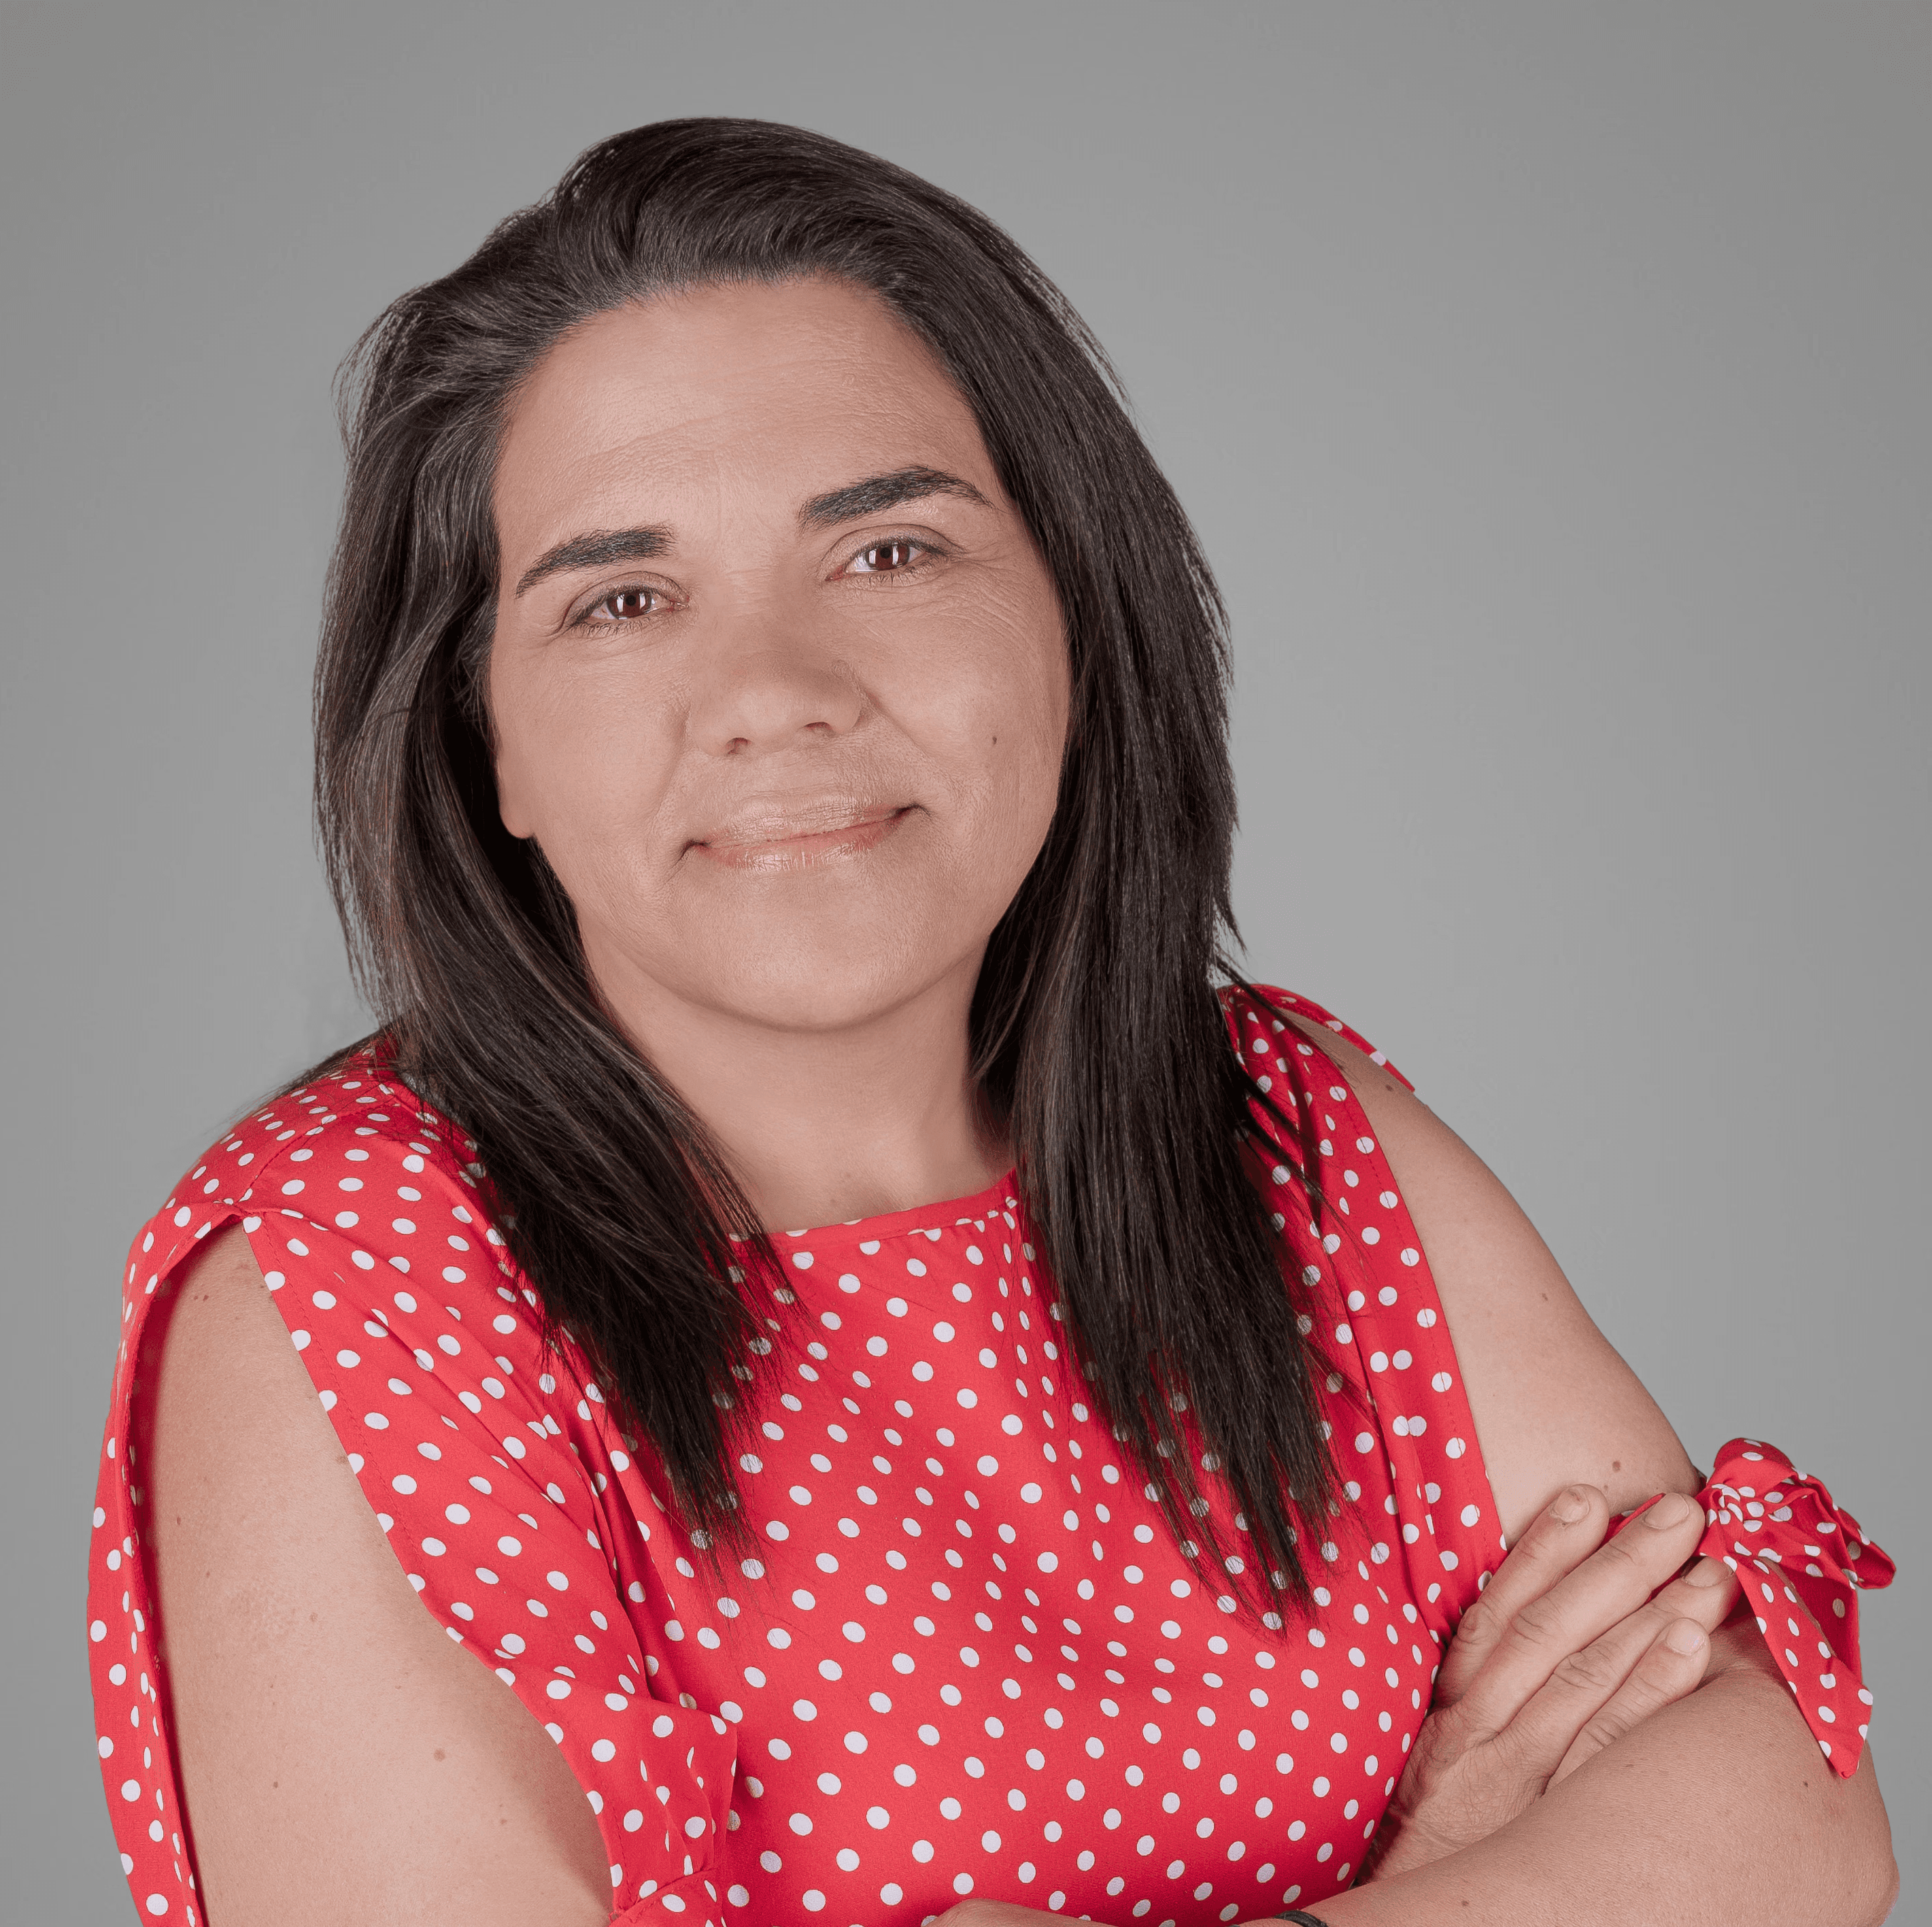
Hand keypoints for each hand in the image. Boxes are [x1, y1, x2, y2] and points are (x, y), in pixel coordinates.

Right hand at [1358, 1483, 1739, 1883]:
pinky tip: (1688, 1649)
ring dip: (1654, 1613)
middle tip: (1679, 1512)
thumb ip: (1473, 1708)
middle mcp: (1482, 1734)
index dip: (1541, 1550)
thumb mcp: (1434, 1768)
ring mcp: (1521, 1777)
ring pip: (1589, 1676)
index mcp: (1450, 1712)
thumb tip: (1519, 1642)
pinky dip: (1650, 1692)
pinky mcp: (1555, 1823)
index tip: (1588, 1497)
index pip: (1498, 1611)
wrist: (1411, 1919)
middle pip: (1554, 1629)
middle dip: (1619, 1562)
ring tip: (1708, 1569)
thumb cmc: (1428, 1849)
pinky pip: (1609, 1747)